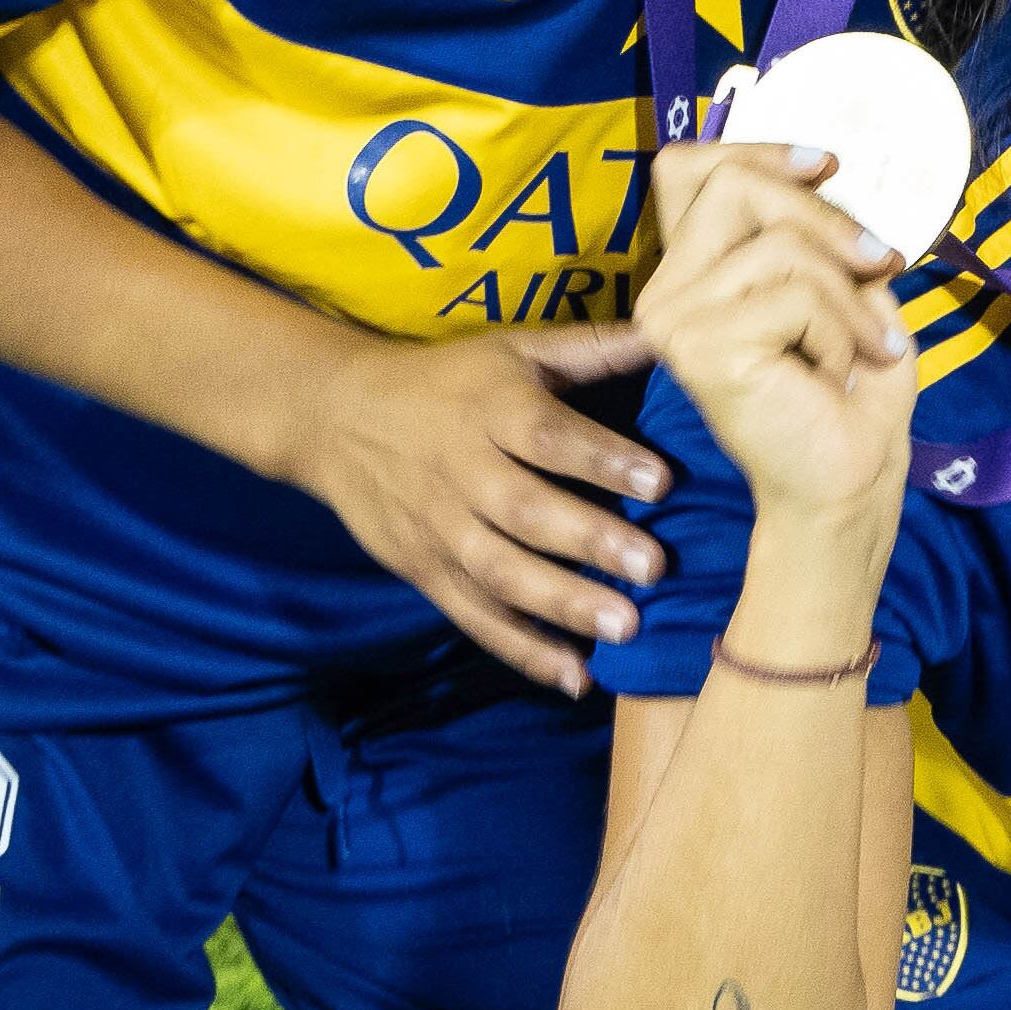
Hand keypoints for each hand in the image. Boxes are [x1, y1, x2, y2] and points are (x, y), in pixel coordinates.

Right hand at [281, 323, 669, 695]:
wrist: (334, 417)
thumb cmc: (449, 381)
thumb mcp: (513, 350)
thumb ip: (593, 348)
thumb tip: (676, 330)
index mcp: (490, 409)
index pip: (548, 436)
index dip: (602, 458)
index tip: (660, 481)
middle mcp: (463, 471)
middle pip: (525, 511)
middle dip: (590, 542)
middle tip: (654, 568)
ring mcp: (440, 528)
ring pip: (500, 573)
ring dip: (562, 604)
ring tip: (623, 628)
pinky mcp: (424, 571)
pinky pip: (475, 616)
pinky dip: (522, 650)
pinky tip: (575, 679)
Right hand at [635, 144, 922, 528]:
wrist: (848, 481)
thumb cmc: (851, 386)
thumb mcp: (841, 283)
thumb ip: (812, 226)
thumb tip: (820, 166)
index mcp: (691, 271)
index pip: (687, 167)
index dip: (757, 148)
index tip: (827, 165)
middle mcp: (664, 291)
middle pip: (735, 184)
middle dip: (828, 216)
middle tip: (883, 265)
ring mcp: (672, 318)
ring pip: (781, 242)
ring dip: (848, 293)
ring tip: (863, 346)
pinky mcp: (700, 345)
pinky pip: (796, 292)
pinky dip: (841, 328)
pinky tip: (837, 373)